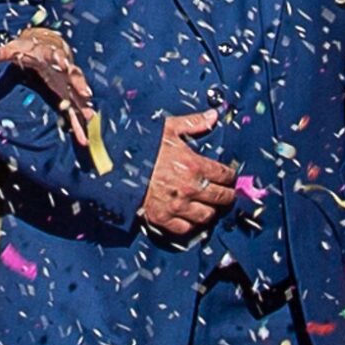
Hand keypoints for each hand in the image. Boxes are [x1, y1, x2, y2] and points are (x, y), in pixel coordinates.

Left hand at [0, 25, 95, 149]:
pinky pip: (76, 106)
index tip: (64, 64)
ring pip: (78, 94)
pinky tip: (85, 131)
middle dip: (80, 84)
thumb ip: (0, 52)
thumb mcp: (15, 48)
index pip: (57, 57)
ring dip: (84, 105)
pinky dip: (81, 117)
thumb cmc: (30, 48)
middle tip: (86, 94)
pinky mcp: (68, 92)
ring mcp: (68, 81)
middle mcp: (63, 69)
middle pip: (74, 76)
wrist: (49, 43)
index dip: (60, 60)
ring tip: (90, 118)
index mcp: (51, 56)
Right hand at [138, 110, 236, 237]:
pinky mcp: (162, 219)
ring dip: (210, 211)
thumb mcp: (168, 128)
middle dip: (227, 195)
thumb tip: (214, 115)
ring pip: (206, 216)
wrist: (114, 166)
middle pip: (222, 198)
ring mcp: (177, 207)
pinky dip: (190, 225)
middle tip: (226, 193)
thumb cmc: (142, 146)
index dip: (230, 175)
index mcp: (194, 165)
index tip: (229, 176)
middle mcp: (190, 189)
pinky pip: (185, 229)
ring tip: (208, 205)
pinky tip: (190, 217)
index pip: (225, 175)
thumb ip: (194, 123)